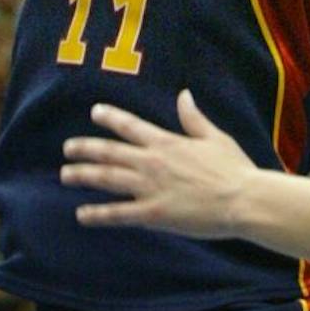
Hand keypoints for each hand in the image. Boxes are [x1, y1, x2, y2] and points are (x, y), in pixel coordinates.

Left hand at [61, 89, 256, 237]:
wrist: (244, 199)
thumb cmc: (234, 169)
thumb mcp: (215, 137)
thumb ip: (194, 118)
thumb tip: (184, 95)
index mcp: (167, 142)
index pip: (131, 125)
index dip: (111, 117)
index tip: (95, 112)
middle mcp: (153, 162)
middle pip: (110, 152)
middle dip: (85, 149)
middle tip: (67, 148)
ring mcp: (151, 188)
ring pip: (108, 178)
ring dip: (84, 175)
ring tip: (65, 174)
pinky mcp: (154, 214)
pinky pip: (119, 214)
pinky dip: (98, 214)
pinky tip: (82, 215)